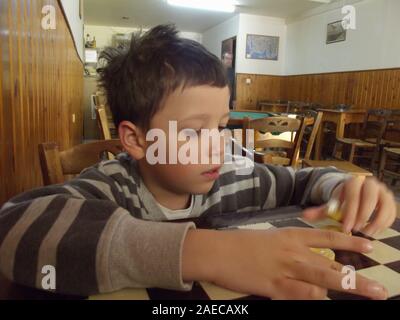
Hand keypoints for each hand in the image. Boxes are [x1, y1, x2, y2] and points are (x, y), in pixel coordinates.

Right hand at [182, 228, 387, 299]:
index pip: (327, 238)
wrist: (218, 250)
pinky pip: (302, 296)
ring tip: (369, 295)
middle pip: (331, 266)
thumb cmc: (241, 243)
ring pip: (323, 281)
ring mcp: (285, 269)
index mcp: (290, 235)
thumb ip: (292, 248)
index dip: (350, 243)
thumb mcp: (270, 239)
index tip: (369, 247)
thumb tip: (311, 260)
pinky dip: (315, 300)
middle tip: (380, 290)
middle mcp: (293, 252)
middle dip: (357, 279)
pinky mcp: (274, 287)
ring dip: (346, 289)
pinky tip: (324, 301)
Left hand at [303, 176, 396, 235]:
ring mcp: (383, 192)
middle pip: (370, 198)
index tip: (346, 228)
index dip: (350, 211)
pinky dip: (384, 224)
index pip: (352, 194)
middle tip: (356, 231)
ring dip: (376, 222)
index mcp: (353, 182)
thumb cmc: (342, 201)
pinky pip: (391, 213)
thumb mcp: (331, 204)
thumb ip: (320, 210)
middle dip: (363, 216)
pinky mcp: (391, 202)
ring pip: (384, 206)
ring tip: (366, 234)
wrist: (355, 194)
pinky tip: (374, 233)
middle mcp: (370, 184)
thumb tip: (305, 216)